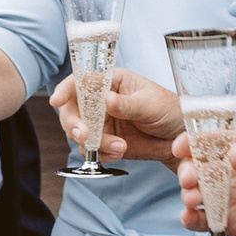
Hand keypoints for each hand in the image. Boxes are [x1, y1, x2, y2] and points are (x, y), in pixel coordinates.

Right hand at [49, 66, 180, 161]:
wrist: (178, 138)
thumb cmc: (169, 110)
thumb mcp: (151, 104)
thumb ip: (128, 104)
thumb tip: (107, 100)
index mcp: (110, 81)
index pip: (81, 81)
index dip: (65, 89)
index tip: (56, 100)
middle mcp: (100, 100)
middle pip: (72, 109)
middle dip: (74, 124)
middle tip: (85, 136)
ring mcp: (101, 122)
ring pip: (79, 133)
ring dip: (95, 143)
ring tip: (121, 147)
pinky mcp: (104, 142)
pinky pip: (90, 150)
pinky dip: (101, 154)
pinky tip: (120, 153)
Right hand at [173, 124, 235, 235]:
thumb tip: (235, 154)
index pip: (220, 137)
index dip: (198, 139)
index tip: (185, 145)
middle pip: (203, 164)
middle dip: (191, 168)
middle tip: (190, 177)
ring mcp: (234, 196)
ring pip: (200, 190)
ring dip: (190, 192)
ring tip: (193, 198)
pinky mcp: (234, 221)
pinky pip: (206, 218)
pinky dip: (193, 218)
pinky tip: (190, 216)